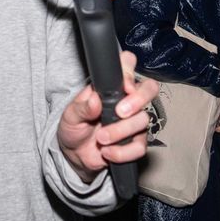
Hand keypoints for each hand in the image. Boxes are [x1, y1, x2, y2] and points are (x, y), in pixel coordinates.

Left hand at [58, 51, 159, 182]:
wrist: (75, 155)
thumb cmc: (74, 127)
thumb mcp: (70, 115)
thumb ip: (81, 107)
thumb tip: (94, 100)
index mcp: (110, 86)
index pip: (127, 66)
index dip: (129, 70)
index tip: (124, 86)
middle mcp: (127, 100)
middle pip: (149, 88)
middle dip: (138, 99)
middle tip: (120, 112)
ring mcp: (134, 121)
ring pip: (142, 120)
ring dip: (120, 131)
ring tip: (101, 138)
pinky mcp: (136, 142)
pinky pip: (140, 147)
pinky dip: (123, 152)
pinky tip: (108, 152)